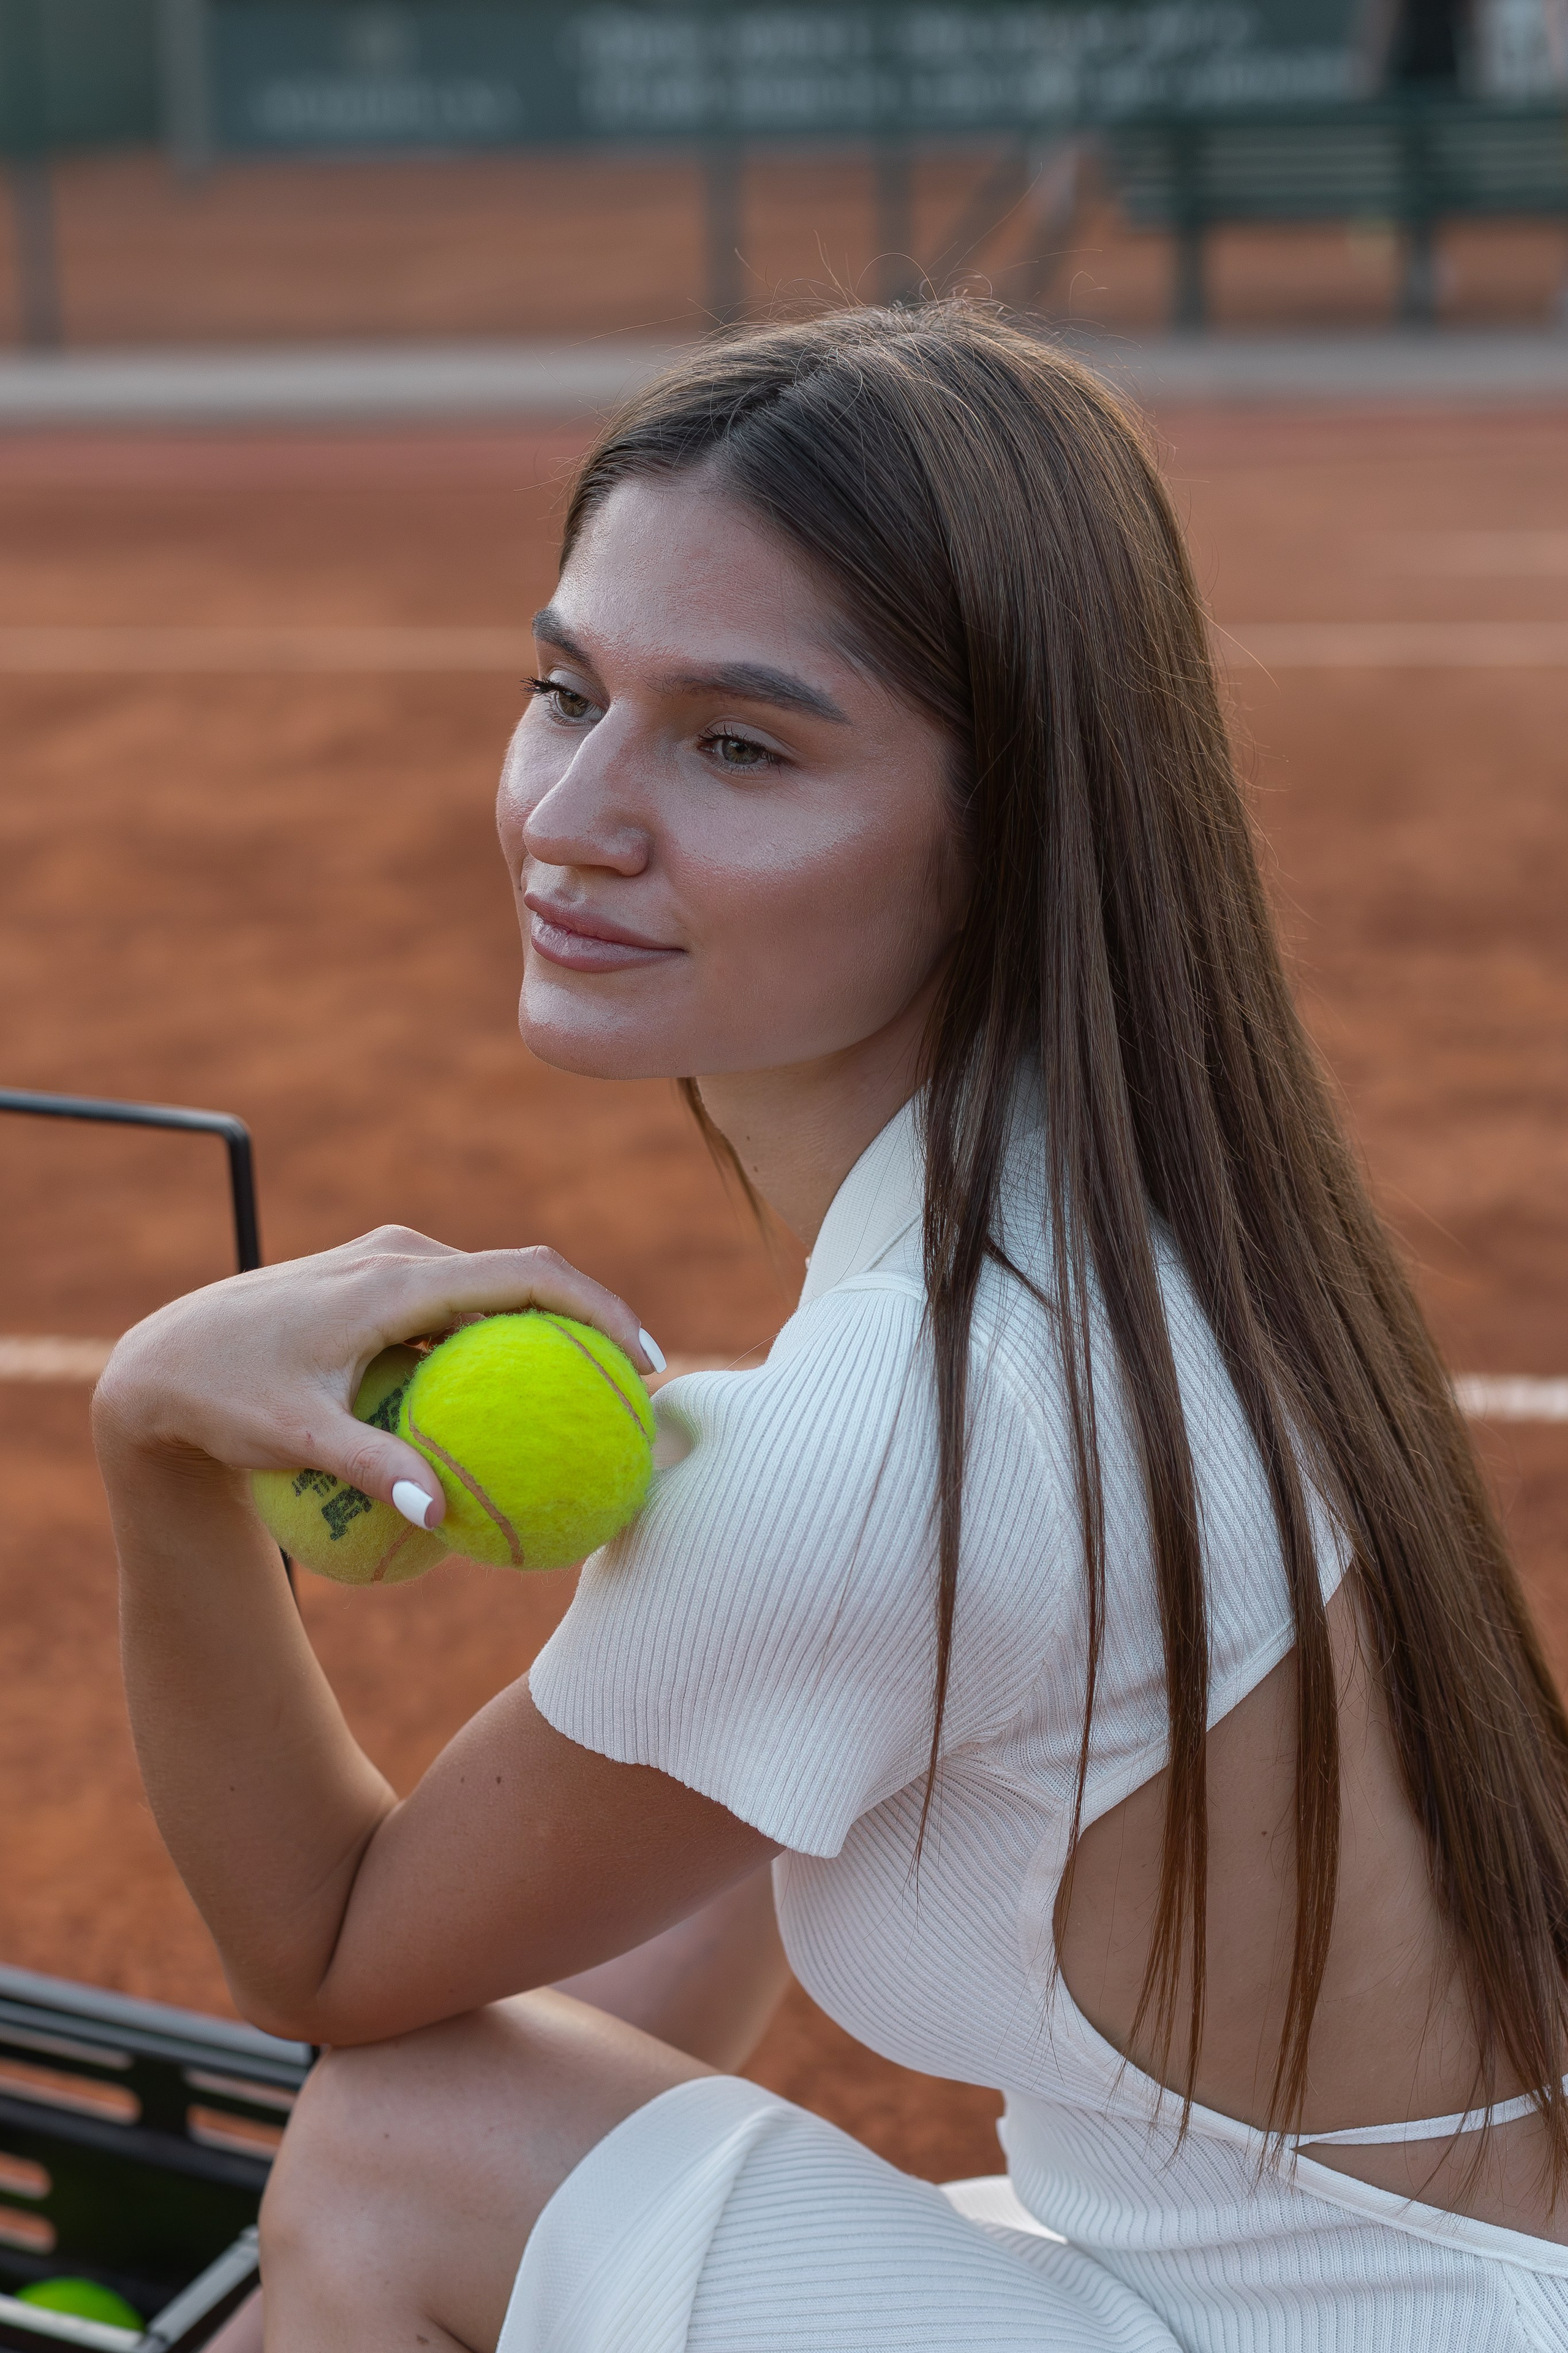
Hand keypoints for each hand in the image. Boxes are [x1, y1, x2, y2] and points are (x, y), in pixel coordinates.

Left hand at [93, 1227, 659, 1533]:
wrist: (160, 1360)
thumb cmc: (222, 1400)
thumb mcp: (290, 1438)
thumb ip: (367, 1467)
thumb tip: (438, 1515)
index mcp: (394, 1278)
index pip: (525, 1274)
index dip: (597, 1306)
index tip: (643, 1359)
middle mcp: (398, 1255)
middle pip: (523, 1273)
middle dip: (588, 1318)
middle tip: (637, 1385)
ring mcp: (387, 1263)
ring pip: (491, 1288)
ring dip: (544, 1330)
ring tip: (591, 1393)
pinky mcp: (376, 1282)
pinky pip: (456, 1307)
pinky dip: (496, 1343)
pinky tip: (513, 1403)